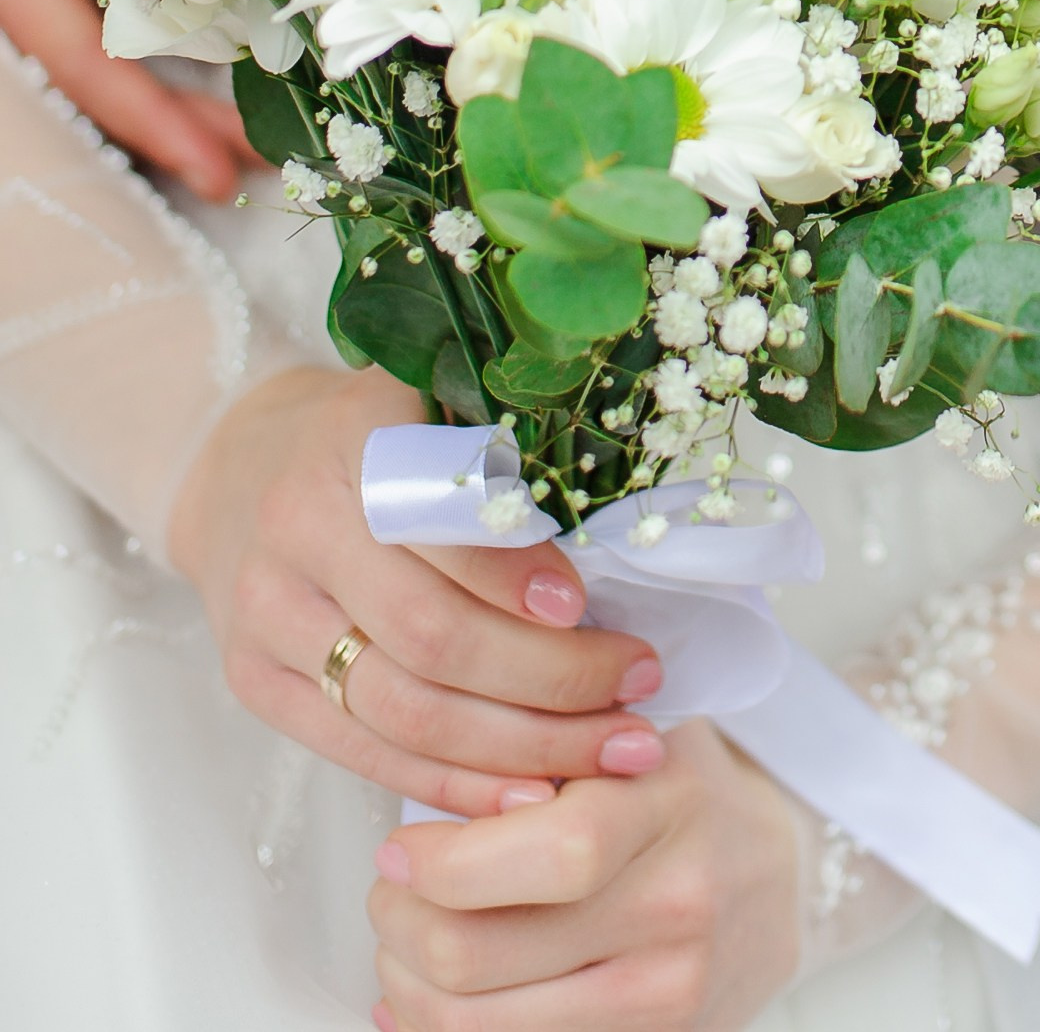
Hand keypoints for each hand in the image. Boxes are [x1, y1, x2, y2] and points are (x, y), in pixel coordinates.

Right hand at [168, 365, 672, 818]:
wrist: (240, 469)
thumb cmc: (370, 434)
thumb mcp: (429, 404)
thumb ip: (498, 459)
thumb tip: (614, 540)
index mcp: (346, 452)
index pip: (438, 532)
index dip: (514, 579)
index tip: (591, 609)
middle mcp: (294, 540)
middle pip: (430, 640)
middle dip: (549, 679)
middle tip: (639, 689)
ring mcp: (268, 624)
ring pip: (404, 714)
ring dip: (519, 747)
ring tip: (611, 751)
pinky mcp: (259, 689)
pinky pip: (366, 755)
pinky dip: (455, 785)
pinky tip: (531, 794)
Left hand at [369, 718, 802, 1030]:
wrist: (785, 873)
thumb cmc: (690, 799)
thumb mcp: (637, 743)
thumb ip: (546, 759)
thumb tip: (422, 805)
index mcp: (667, 809)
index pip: (547, 853)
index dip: (445, 862)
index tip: (400, 849)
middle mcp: (673, 908)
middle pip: (482, 952)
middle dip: (401, 927)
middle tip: (391, 895)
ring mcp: (662, 994)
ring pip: (479, 1024)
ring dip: (410, 988)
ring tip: (404, 949)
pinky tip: (431, 1002)